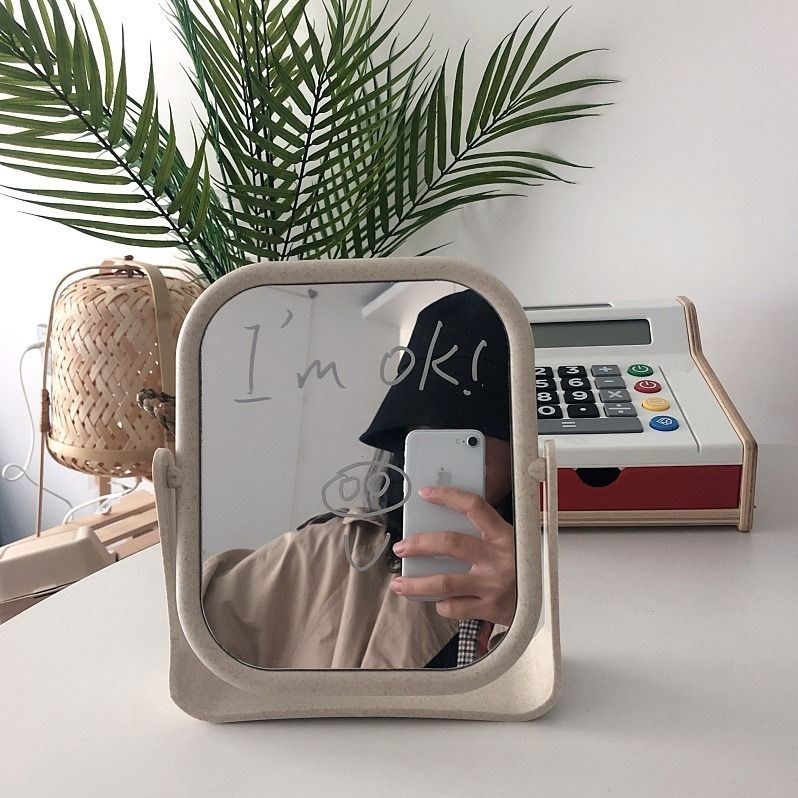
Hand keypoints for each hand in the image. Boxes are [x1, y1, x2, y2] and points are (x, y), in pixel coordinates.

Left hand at [389, 486, 515, 626]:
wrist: (545, 603)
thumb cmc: (521, 568)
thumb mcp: (510, 543)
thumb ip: (484, 534)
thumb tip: (440, 525)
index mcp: (504, 535)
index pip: (474, 506)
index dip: (448, 496)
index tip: (425, 493)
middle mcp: (498, 558)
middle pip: (451, 543)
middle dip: (420, 544)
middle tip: (401, 547)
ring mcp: (493, 585)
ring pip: (445, 581)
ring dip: (416, 583)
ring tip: (399, 583)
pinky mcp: (489, 609)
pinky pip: (454, 606)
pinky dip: (440, 604)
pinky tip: (437, 601)